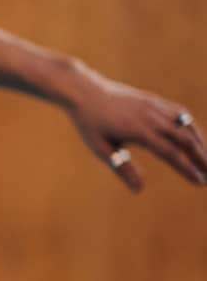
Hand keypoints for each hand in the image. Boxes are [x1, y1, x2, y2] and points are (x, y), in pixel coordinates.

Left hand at [66, 73, 206, 191]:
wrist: (86, 91)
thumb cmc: (90, 123)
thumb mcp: (100, 148)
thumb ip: (121, 168)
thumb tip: (139, 190)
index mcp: (138, 131)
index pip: (170, 153)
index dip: (187, 168)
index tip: (199, 181)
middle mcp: (152, 117)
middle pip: (185, 140)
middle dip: (201, 158)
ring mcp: (156, 106)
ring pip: (186, 125)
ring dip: (200, 143)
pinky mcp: (156, 101)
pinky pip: (180, 114)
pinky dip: (192, 127)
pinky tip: (196, 139)